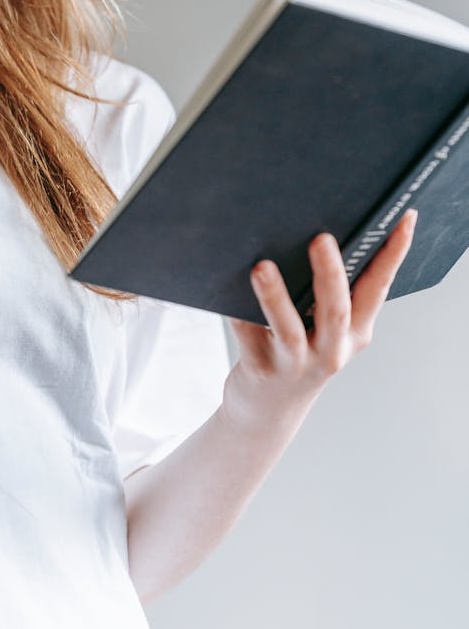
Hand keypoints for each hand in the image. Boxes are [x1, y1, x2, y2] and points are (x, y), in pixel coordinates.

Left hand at [222, 209, 416, 434]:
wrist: (268, 410)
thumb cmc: (300, 353)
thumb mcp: (327, 331)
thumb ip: (331, 294)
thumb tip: (319, 231)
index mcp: (355, 333)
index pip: (378, 288)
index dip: (393, 254)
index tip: (403, 219)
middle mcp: (331, 350)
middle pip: (335, 310)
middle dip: (330, 273)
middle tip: (321, 238)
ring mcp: (295, 363)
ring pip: (287, 329)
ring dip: (275, 297)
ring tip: (261, 268)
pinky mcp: (260, 369)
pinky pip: (245, 333)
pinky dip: (236, 310)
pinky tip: (224, 286)